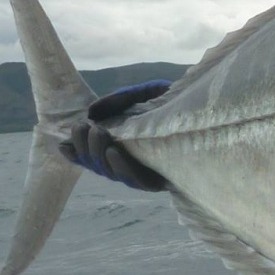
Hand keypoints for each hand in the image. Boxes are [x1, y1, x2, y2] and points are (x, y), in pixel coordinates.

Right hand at [56, 79, 172, 191]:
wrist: (214, 107)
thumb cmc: (180, 102)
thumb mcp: (146, 94)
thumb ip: (120, 101)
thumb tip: (91, 113)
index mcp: (129, 149)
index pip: (96, 157)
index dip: (76, 154)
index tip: (60, 144)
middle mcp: (136, 164)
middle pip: (101, 167)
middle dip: (86, 148)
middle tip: (81, 127)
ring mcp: (150, 173)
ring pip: (115, 174)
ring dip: (100, 155)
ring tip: (96, 134)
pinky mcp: (165, 179)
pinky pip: (139, 181)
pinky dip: (123, 167)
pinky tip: (115, 152)